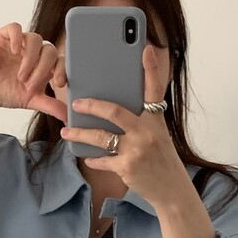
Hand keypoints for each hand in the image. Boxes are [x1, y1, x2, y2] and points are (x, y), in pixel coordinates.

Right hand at [0, 23, 67, 124]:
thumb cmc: (8, 93)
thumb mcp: (33, 101)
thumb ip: (51, 106)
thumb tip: (68, 117)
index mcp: (44, 64)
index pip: (61, 60)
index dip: (63, 69)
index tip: (58, 83)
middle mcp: (35, 52)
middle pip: (50, 50)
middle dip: (42, 69)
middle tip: (30, 84)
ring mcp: (21, 43)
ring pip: (35, 39)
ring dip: (31, 58)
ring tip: (21, 75)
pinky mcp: (5, 37)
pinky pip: (15, 28)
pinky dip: (17, 38)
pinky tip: (14, 52)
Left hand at [59, 43, 186, 207]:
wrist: (171, 189)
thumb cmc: (161, 159)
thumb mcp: (157, 135)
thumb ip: (140, 121)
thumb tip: (111, 111)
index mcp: (156, 120)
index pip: (154, 90)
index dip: (151, 68)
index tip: (146, 49)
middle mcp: (147, 132)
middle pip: (114, 111)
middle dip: (91, 105)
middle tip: (75, 102)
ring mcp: (136, 150)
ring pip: (101, 137)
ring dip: (80, 134)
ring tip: (66, 133)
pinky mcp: (126, 167)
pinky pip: (102, 159)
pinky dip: (92, 158)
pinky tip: (87, 157)